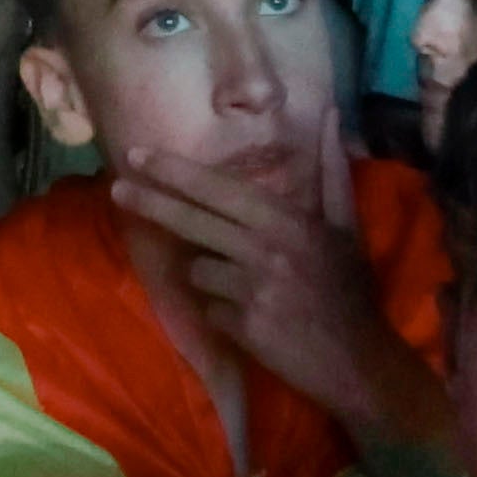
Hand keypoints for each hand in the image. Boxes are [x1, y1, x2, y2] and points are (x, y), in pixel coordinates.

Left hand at [125, 121, 436, 446]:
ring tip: (246, 290)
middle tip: (117, 188)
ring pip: (197, 271)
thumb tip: (329, 113)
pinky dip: (221, 313)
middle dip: (151, 202)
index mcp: (288, 221)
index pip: (219, 189)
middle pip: (192, 221)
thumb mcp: (347, 226)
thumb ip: (332, 170)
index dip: (176, 171)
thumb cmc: (350, 290)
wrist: (359, 362)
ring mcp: (252, 291)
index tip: (139, 154)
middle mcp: (266, 250)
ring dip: (210, 277)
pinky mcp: (243, 329)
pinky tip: (252, 320)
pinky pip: (209, 310)